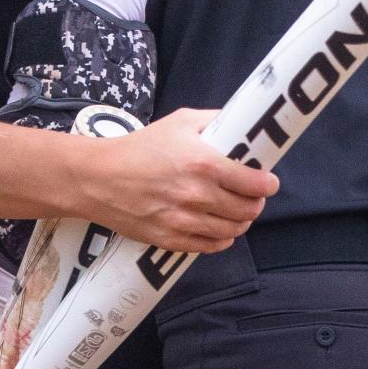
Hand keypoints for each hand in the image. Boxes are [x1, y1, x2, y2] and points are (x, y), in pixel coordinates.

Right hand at [79, 107, 278, 252]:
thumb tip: (239, 123)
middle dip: (255, 202)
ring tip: (237, 211)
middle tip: (252, 195)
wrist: (99, 178)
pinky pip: (210, 247)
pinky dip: (221, 239)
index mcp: (203, 164)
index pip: (254, 183)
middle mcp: (197, 195)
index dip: (267, 184)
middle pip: (247, 209)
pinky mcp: (171, 240)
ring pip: (232, 230)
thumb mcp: (179, 122)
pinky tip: (218, 227)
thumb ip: (213, 121)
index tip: (269, 181)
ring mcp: (184, 221)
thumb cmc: (139, 147)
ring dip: (240, 221)